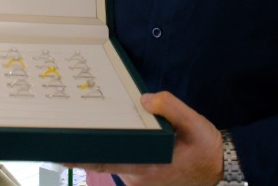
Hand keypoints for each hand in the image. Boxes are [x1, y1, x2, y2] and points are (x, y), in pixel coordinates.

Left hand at [72, 92, 222, 185]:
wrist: (220, 168)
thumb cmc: (206, 149)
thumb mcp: (195, 123)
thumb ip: (170, 107)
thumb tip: (145, 99)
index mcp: (147, 166)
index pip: (104, 161)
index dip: (78, 158)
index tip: (56, 152)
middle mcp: (137, 177)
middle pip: (106, 157)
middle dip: (92, 142)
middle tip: (73, 125)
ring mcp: (138, 180)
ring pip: (115, 158)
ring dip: (112, 144)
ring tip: (107, 126)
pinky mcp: (141, 178)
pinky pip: (124, 160)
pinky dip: (122, 148)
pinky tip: (128, 134)